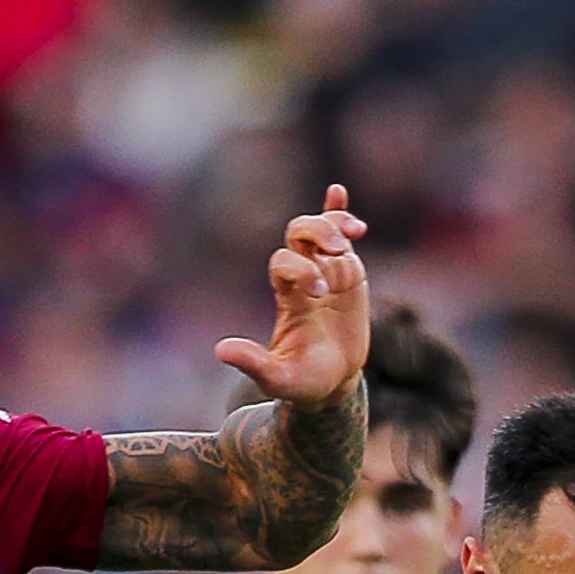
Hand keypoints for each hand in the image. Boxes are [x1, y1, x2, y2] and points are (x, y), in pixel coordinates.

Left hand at [213, 186, 370, 403]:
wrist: (330, 382)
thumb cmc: (301, 381)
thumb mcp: (277, 378)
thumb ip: (253, 363)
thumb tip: (220, 350)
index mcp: (286, 296)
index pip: (284, 263)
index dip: (300, 270)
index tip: (318, 295)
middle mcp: (302, 276)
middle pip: (298, 234)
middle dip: (317, 234)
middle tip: (337, 252)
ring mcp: (326, 271)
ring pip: (320, 230)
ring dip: (333, 224)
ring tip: (354, 233)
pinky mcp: (349, 274)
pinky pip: (340, 235)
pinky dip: (338, 211)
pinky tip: (337, 191)